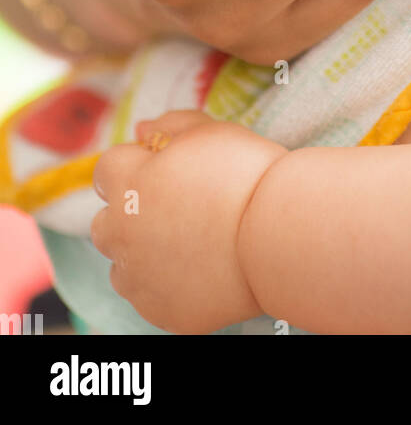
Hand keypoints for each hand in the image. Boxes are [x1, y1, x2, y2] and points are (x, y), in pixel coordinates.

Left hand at [90, 109, 286, 334]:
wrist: (278, 237)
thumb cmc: (248, 176)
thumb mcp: (212, 131)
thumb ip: (170, 124)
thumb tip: (141, 129)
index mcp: (129, 183)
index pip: (108, 168)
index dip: (137, 164)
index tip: (167, 168)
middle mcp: (121, 232)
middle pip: (106, 221)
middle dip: (131, 212)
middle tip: (178, 208)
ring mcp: (138, 277)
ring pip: (123, 264)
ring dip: (143, 252)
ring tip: (189, 243)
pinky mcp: (158, 311)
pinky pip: (148, 296)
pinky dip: (164, 284)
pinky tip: (198, 269)